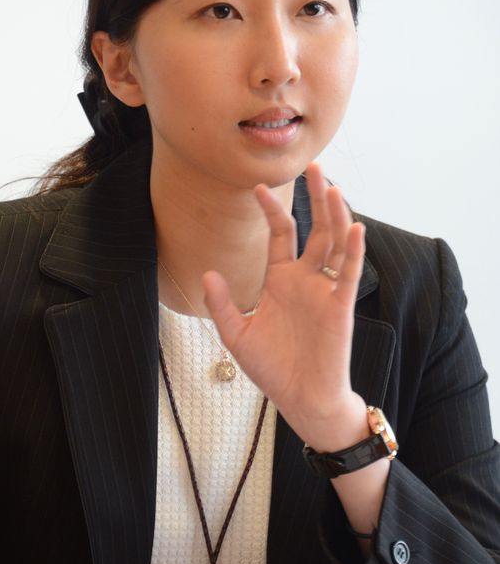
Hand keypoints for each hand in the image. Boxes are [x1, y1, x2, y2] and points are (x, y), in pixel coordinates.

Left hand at [202, 162, 366, 450]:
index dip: (271, 210)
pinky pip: (350, 272)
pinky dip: (354, 250)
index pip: (279, 234)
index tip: (258, 186)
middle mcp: (305, 278)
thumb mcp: (238, 335)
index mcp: (281, 279)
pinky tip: (355, 227)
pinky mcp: (341, 305)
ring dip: (335, 215)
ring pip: (334, 243)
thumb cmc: (273, 368)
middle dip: (314, 197)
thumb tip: (208, 273)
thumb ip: (224, 305)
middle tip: (313, 165)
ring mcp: (324, 289)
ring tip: (331, 186)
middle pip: (314, 228)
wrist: (302, 399)